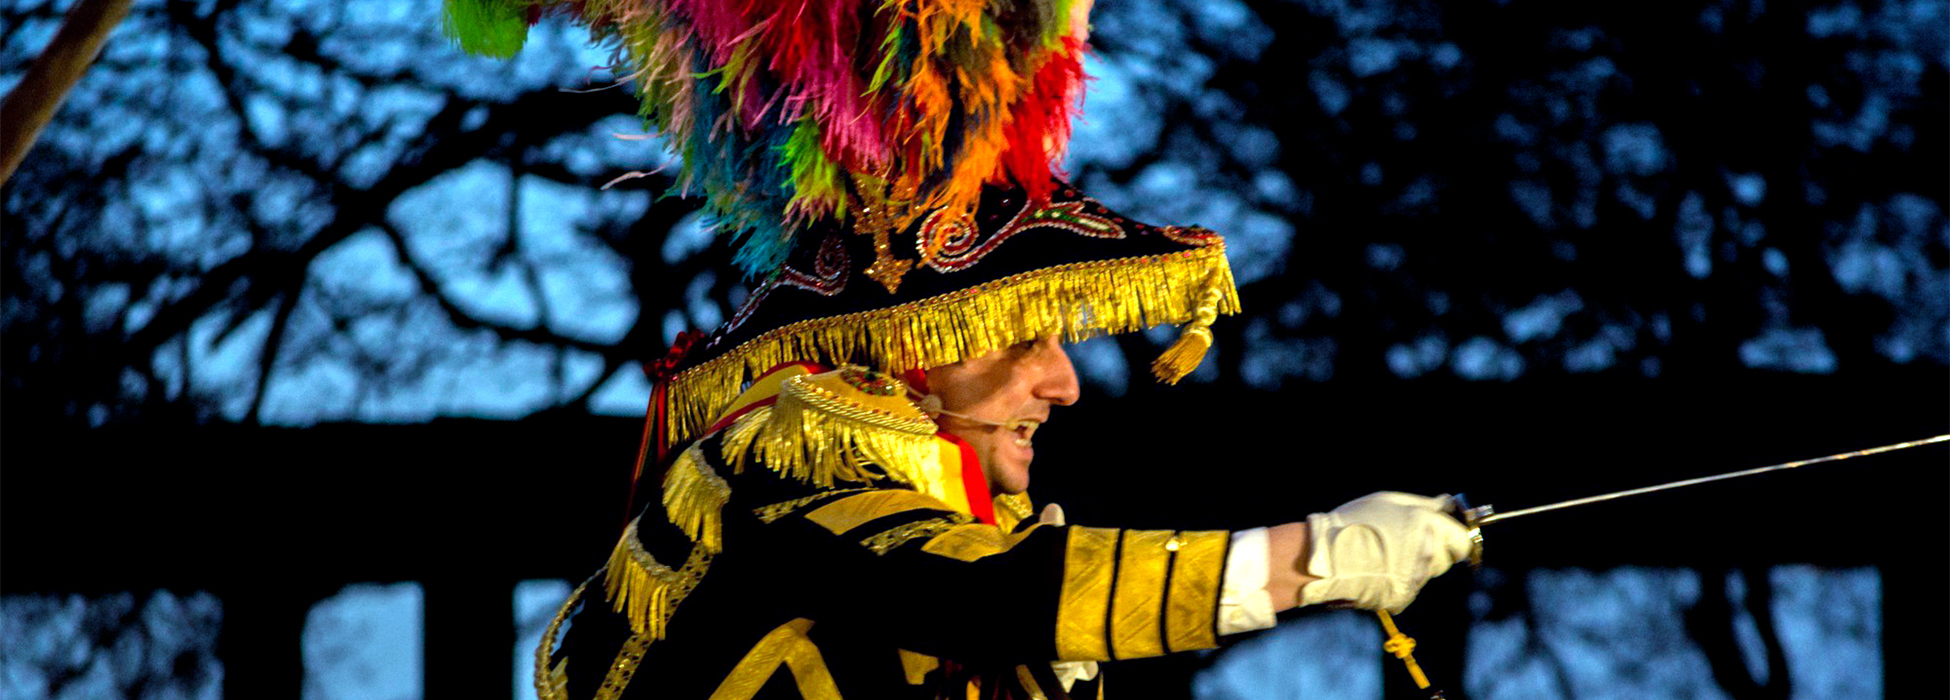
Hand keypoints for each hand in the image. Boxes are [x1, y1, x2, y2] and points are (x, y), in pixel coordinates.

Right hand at [1297, 492, 1472, 613]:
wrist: (1325, 558)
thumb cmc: (1354, 521)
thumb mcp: (1388, 500)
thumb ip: (1425, 504)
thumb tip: (1448, 506)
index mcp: (1429, 527)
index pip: (1463, 542)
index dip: (1455, 536)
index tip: (1445, 533)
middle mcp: (1428, 555)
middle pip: (1448, 558)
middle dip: (1435, 549)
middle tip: (1406, 540)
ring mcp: (1416, 580)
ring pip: (1428, 572)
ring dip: (1417, 564)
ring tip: (1386, 553)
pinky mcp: (1404, 598)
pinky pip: (1411, 587)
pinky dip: (1401, 579)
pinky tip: (1379, 568)